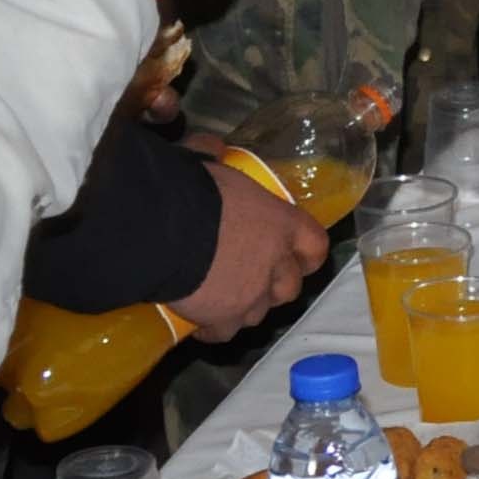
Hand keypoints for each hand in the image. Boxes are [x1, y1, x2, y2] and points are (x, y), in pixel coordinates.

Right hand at [170, 157, 328, 339]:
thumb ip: (216, 155)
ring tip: (220, 299)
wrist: (163, 230)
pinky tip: (199, 322)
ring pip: (259, 313)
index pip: (315, 244)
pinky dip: (214, 329)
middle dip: (274, 285)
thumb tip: (213, 146)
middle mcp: (275, 263)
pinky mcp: (224, 318)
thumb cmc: (191, 191)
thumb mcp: (208, 163)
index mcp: (281, 222)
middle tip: (251, 278)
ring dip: (244, 307)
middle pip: (290, 287)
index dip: (307, 254)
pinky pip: (225, 332)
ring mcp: (252, 295)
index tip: (298, 257)